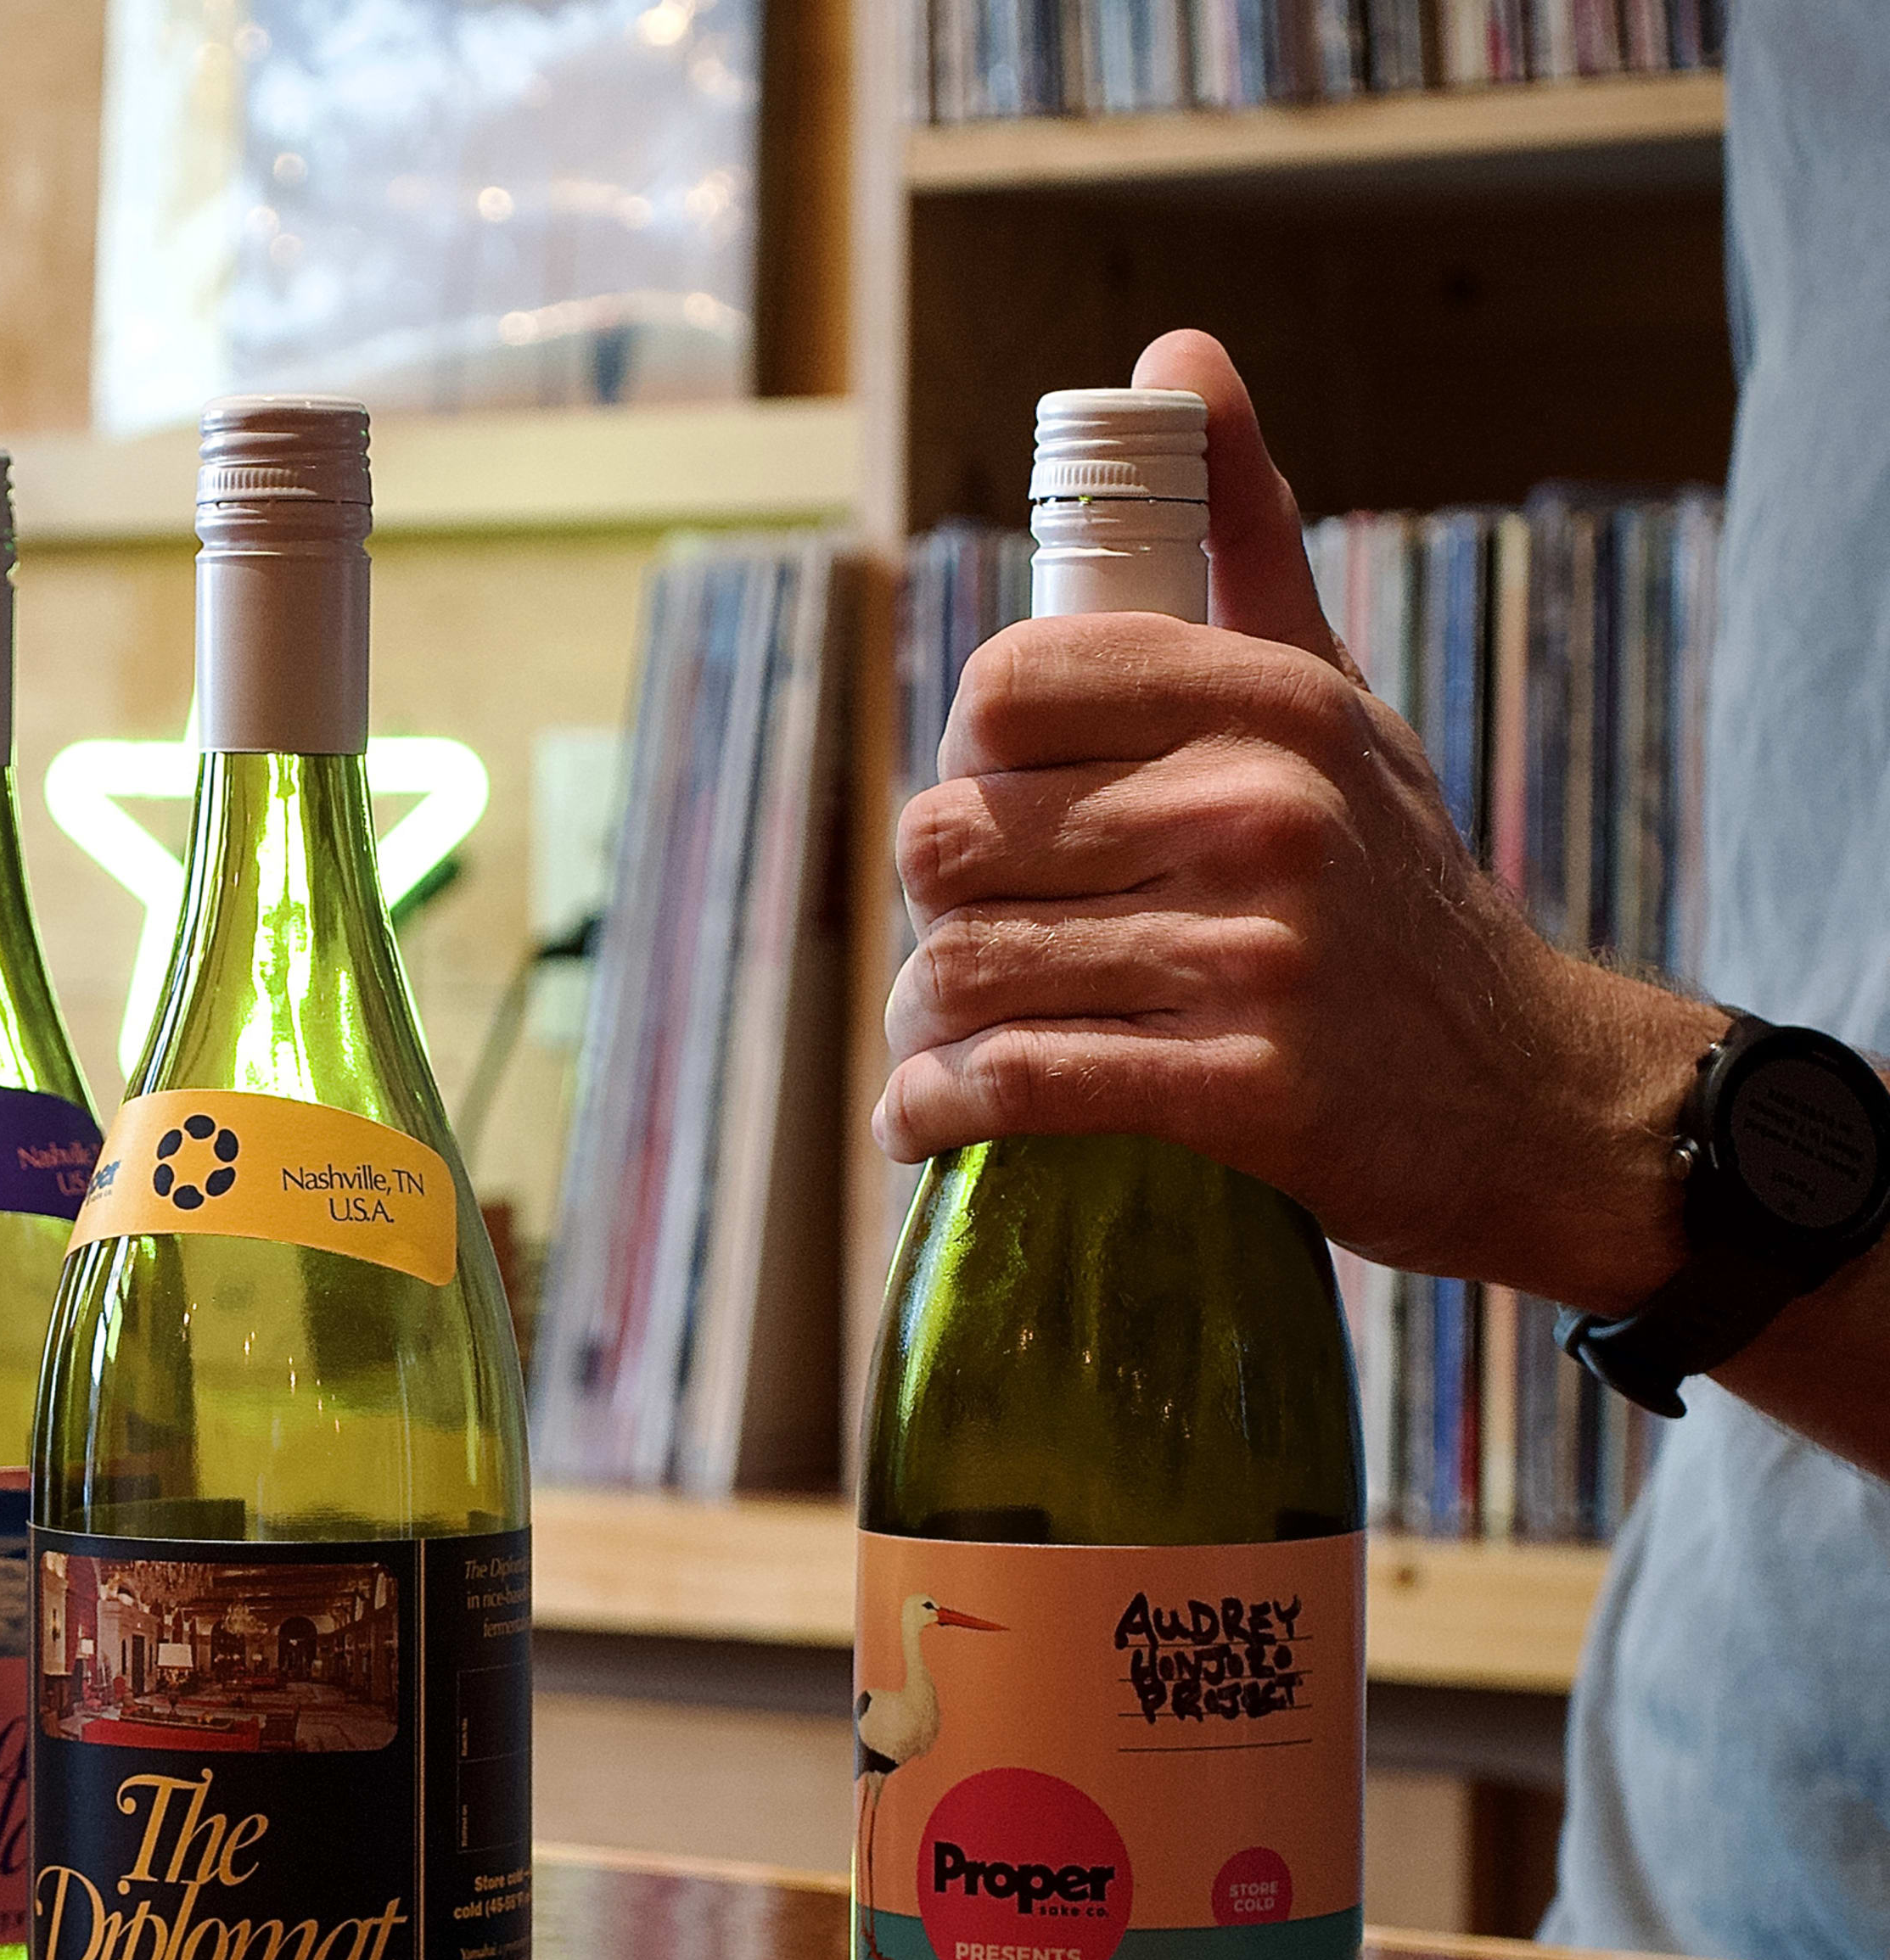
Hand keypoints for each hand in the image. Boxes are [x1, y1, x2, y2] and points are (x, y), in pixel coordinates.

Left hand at [871, 328, 1722, 1317]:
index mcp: (1268, 699)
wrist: (1525, 1093)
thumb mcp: (1329, 697)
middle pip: (956, 837)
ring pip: (969, 969)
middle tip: (962, 944)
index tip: (990, 804)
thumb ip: (1239, 535)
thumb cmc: (1388, 887)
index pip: (1008, 687)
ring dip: (922, 1025)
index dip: (964, 754)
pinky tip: (925, 1121)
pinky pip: (1019, 1084)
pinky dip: (938, 1110)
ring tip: (938, 1041)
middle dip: (934, 906)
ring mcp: (1257, 953)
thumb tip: (1176, 353)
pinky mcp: (1243, 1089)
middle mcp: (1261, 809)